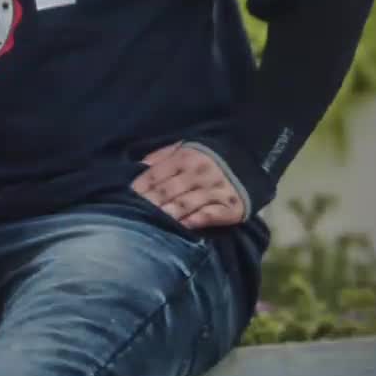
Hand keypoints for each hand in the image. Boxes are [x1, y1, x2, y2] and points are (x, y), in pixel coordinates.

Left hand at [131, 143, 245, 230]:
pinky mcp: (231, 206)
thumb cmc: (206, 158)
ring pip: (186, 204)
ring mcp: (216, 190)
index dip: (140, 187)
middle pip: (168, 191)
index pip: (156, 174)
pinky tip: (182, 227)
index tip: (127, 198)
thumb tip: (138, 167)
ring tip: (153, 223)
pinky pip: (210, 215)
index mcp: (185, 157)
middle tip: (134, 215)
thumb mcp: (184, 148)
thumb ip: (161, 156)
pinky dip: (195, 221)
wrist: (248, 162)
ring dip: (168, 214)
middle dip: (150, 203)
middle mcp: (200, 173)